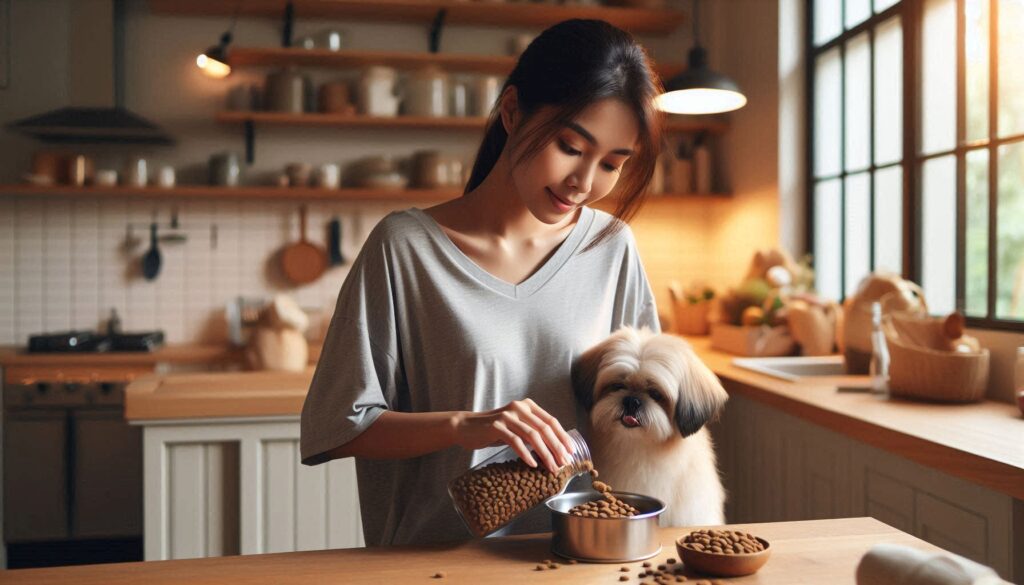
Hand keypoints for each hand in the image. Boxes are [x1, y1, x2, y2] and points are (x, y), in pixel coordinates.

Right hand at [453, 399, 575, 473]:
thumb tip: (556, 450)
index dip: (563, 437)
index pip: (551, 421)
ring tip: (552, 468)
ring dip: (545, 453)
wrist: (466, 427)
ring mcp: (507, 416)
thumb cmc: (494, 430)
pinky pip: (515, 441)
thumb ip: (533, 431)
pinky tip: (533, 464)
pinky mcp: (496, 426)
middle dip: (557, 448)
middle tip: (564, 464)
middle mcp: (519, 407)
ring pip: (533, 435)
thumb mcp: (516, 427)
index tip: (571, 452)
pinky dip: (526, 454)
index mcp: (527, 405)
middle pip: (544, 428)